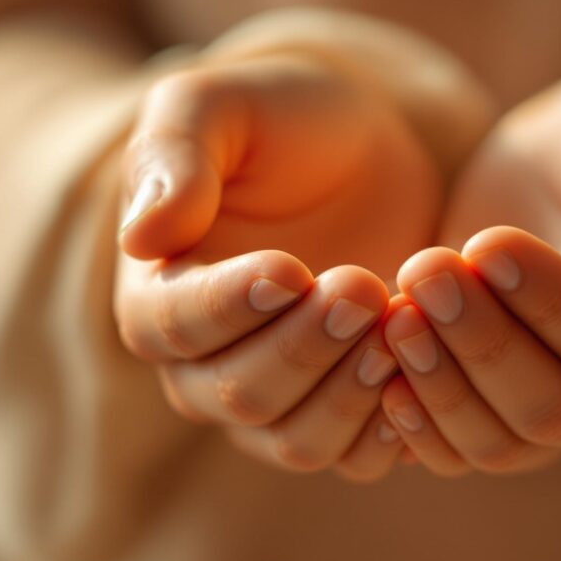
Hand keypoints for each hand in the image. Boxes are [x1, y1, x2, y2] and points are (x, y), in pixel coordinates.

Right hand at [114, 52, 441, 480]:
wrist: (361, 151)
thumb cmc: (281, 121)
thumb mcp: (222, 105)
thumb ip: (176, 154)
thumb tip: (140, 236)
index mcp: (158, 290)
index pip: (171, 325)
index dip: (229, 307)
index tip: (291, 270)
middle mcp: (204, 363)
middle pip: (238, 393)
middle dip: (305, 347)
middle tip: (364, 288)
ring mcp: (274, 398)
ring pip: (296, 440)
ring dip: (349, 392)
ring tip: (397, 323)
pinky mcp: (339, 410)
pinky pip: (354, 455)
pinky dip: (389, 427)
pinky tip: (420, 364)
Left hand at [380, 55, 560, 474]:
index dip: (546, 298)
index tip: (486, 242)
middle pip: (554, 406)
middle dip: (480, 343)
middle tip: (423, 270)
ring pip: (500, 441)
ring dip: (438, 383)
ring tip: (394, 309)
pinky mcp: (504, 415)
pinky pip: (458, 451)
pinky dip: (415, 421)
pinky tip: (378, 361)